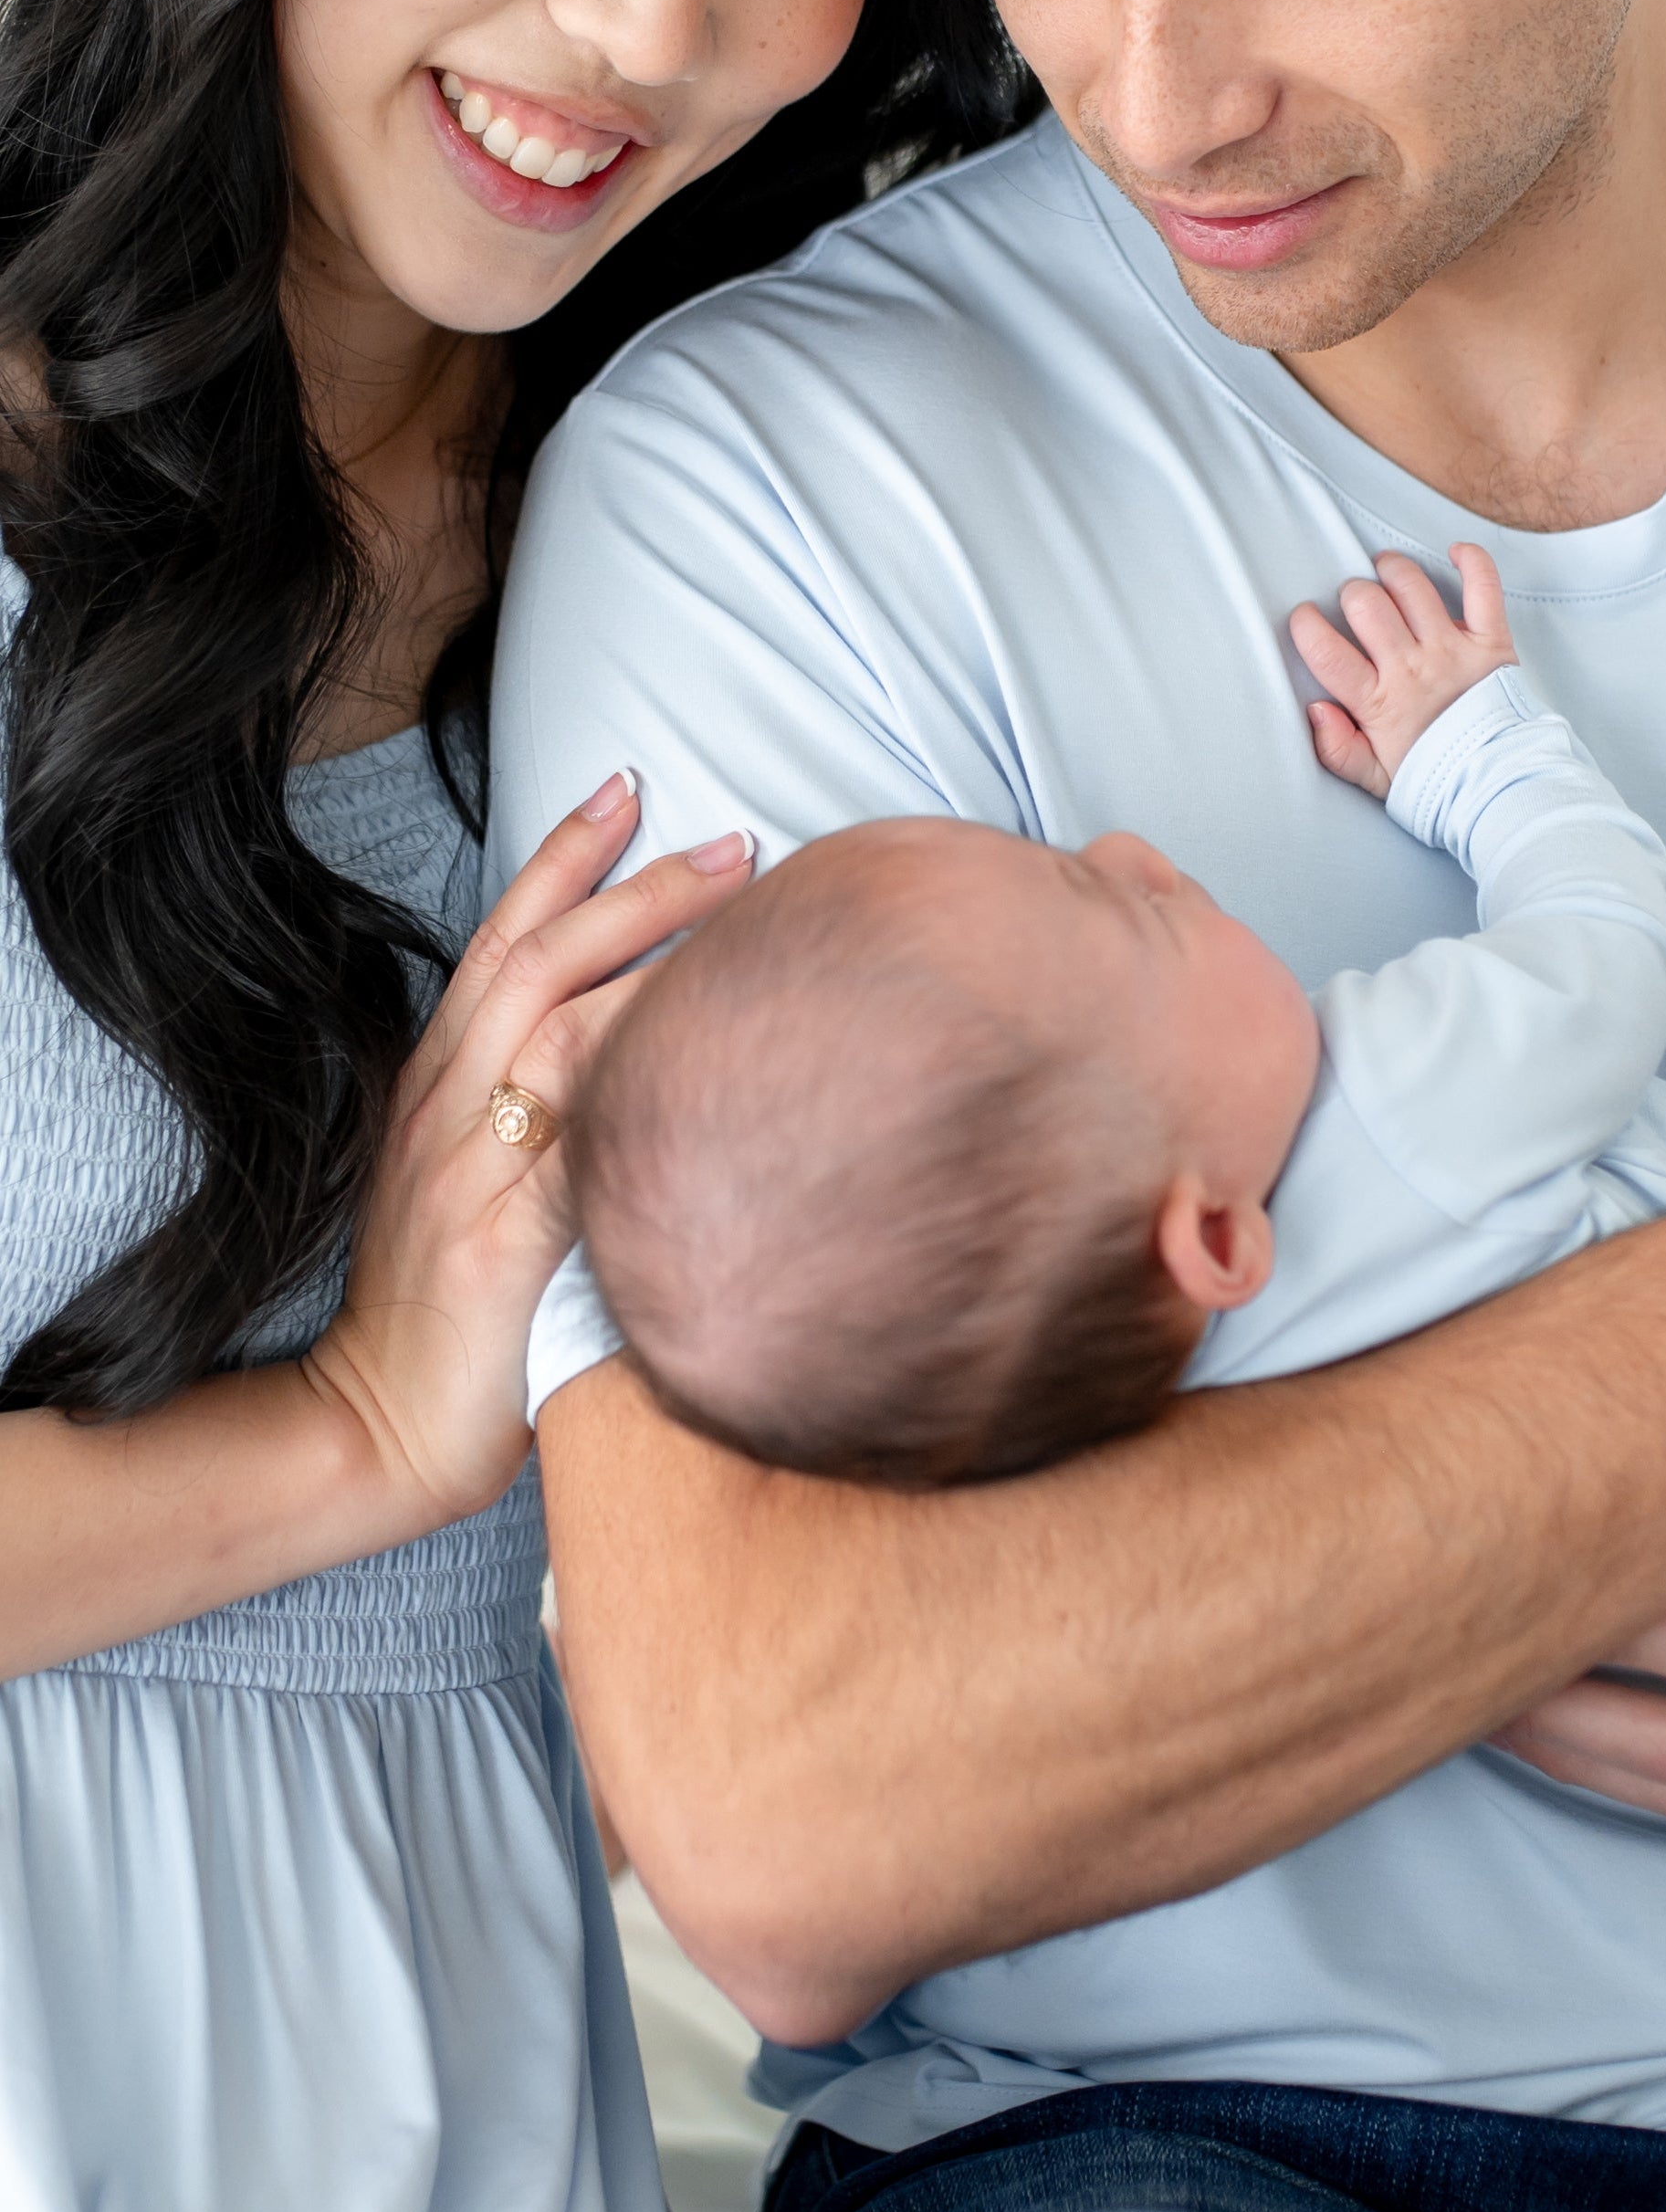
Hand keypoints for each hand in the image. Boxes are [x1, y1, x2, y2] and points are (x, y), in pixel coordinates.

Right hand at [302, 775, 755, 1531]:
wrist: (377, 1423)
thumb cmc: (454, 1312)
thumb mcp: (482, 1184)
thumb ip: (542, 1115)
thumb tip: (644, 1054)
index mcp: (440, 1085)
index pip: (500, 940)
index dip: (559, 858)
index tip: (624, 787)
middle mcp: (446, 1105)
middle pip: (537, 959)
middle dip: (636, 888)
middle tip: (733, 842)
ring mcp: (468, 1168)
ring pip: (557, 1027)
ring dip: (652, 959)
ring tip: (742, 915)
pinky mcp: (497, 1241)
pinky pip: (574, 1144)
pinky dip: (636, 1088)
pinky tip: (703, 1052)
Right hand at [1290, 544, 1517, 797]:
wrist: (1496, 785)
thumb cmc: (1432, 777)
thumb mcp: (1375, 778)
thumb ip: (1336, 748)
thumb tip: (1314, 709)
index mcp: (1378, 702)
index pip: (1326, 651)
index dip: (1306, 626)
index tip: (1305, 619)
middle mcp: (1412, 668)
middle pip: (1366, 605)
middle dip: (1352, 594)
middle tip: (1355, 603)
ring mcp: (1452, 650)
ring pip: (1411, 585)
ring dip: (1392, 569)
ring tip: (1387, 574)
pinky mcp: (1490, 640)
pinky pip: (1483, 587)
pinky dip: (1472, 561)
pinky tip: (1455, 553)